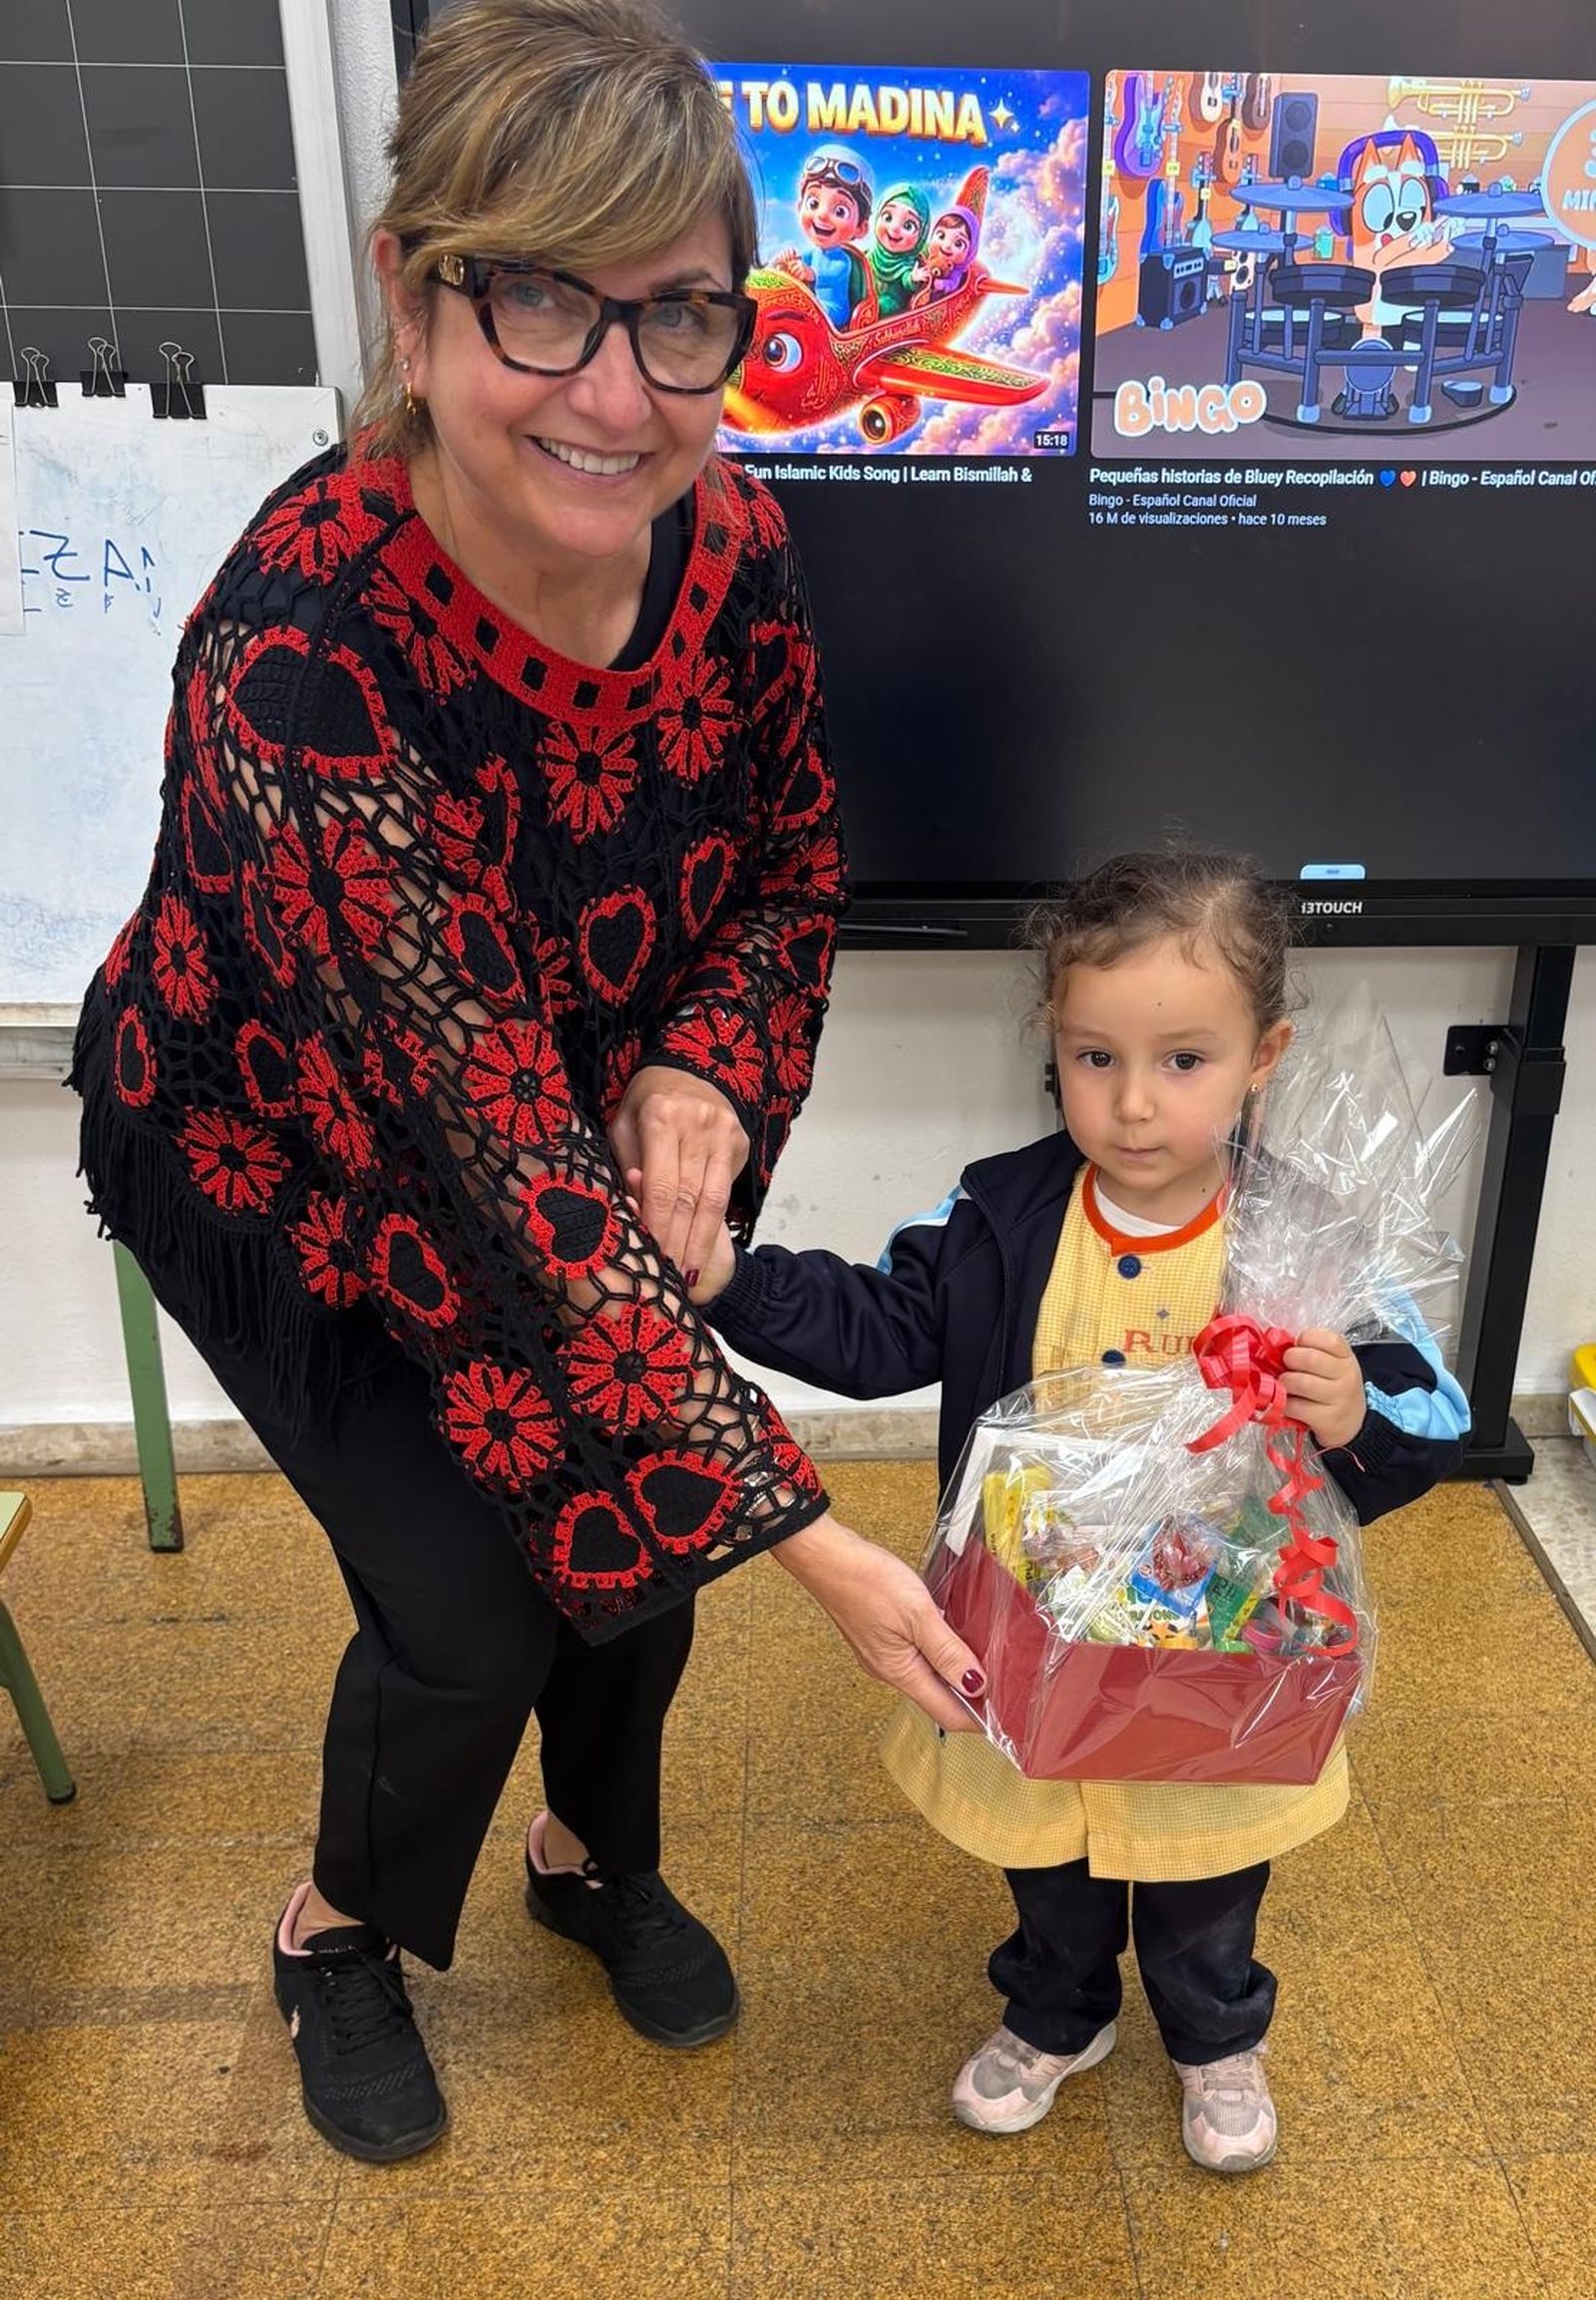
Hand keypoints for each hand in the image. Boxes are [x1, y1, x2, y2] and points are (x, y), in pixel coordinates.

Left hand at [608, 1066, 748, 1285]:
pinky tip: (702, 1248)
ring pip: (713, 1200)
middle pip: (689, 1198)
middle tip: (666, 1277)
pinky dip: (714, 1225)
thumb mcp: (623, 1126)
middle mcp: (698, 1125)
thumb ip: (627, 1166)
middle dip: (677, 1242)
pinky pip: (726, 1192)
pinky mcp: (740, 1143)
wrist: (688, 1067)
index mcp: (661, 1117)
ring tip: (687, 1274)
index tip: (648, 1257)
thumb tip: (634, 1210)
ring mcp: (725, 1134)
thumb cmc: (646, 1102)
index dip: (656, 1226)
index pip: (661, 1185)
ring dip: (699, 1242)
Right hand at [774, 1513, 985, 1733]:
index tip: (1008, 1708)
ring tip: (985, 1655)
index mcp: (899, 1672)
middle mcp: (890, 1671)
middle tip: (1005, 1678)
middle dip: (972, 1693)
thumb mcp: (917, 1614)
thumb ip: (947, 1652)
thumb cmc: (866, 1580)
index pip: (947, 1714)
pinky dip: (939, 1652)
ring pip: (928, 1676)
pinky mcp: (881, 1637)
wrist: (825, 1556)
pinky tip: (951, 1634)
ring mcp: (883, 1655)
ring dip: (955, 1670)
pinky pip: (917, 1657)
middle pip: (939, 1698)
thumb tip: (975, 1685)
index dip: (979, 1717)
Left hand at [1282, 1327, 1365, 1450]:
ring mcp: (1338, 1398)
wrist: (1352, 1423)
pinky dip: (1284, 1403)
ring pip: (1301, 1382)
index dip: (1306, 1339)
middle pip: (1310, 1358)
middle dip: (1289, 1359)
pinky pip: (1295, 1406)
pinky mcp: (1327, 1419)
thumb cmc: (1333, 1387)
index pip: (1328, 1339)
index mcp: (1346, 1356)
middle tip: (1285, 1365)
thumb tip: (1275, 1340)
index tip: (1298, 1346)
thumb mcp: (1331, 1365)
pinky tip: (1287, 1402)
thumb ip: (1310, 1350)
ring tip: (1284, 1384)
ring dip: (1284, 1382)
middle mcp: (1346, 1375)